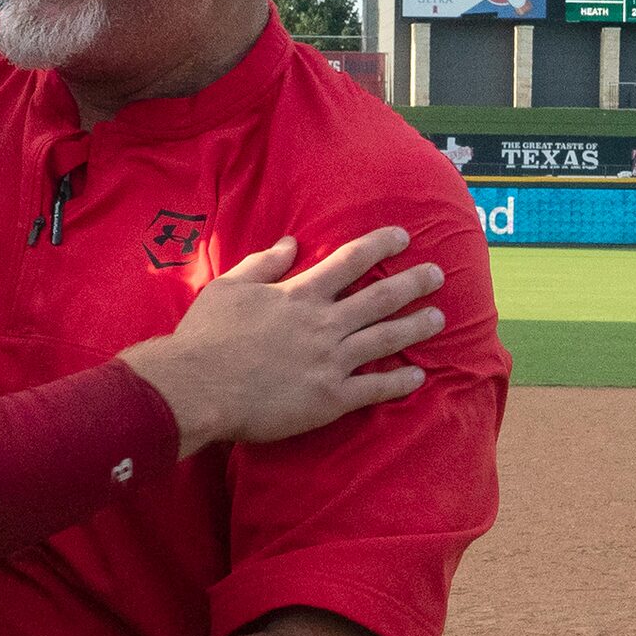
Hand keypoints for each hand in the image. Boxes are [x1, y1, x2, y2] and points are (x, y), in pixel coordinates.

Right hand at [119, 228, 443, 455]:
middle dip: (413, 283)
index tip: (403, 236)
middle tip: (439, 275)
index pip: (350, 261)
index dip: (380, 245)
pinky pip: (374, 388)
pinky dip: (400, 382)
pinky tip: (419, 376)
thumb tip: (291, 242)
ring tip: (440, 318)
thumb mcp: (229, 286)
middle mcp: (323, 323)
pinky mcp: (329, 399)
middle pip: (380, 297)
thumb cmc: (206, 336)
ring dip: (417, 326)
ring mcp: (330, 362)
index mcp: (299, 294)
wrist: (196, 387)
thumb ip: (264, 263)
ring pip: (386, 339)